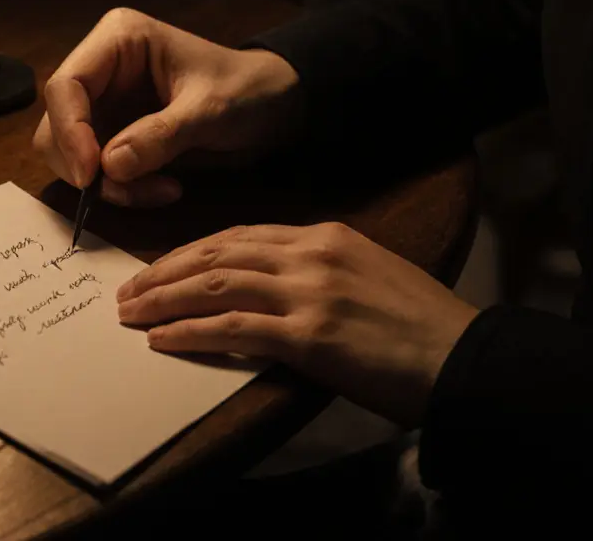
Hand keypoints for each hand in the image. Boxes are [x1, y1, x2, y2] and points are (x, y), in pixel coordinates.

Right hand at [33, 8, 299, 206]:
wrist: (276, 107)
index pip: (65, 86)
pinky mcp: (115, 137)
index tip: (91, 175)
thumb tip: (109, 167)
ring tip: (159, 191)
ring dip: (107, 184)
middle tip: (126, 192)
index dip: (70, 131)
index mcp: (118, 41)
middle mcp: (101, 71)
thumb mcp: (211, 109)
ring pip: (72, 154)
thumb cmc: (247, 90)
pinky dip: (123, 190)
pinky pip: (98, 172)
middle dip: (86, 166)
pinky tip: (165, 189)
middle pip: (58, 124)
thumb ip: (161, 134)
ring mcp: (106, 105)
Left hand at [115, 223, 479, 426]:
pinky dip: (190, 332)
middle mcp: (312, 254)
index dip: (192, 251)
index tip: (160, 266)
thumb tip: (267, 292)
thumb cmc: (419, 327)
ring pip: (216, 284)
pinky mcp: (310, 334)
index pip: (240, 235)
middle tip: (128, 289)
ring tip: (131, 313)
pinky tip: (162, 340)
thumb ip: (317, 274)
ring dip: (165, 299)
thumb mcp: (367, 277)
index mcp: (325, 236)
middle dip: (165, 270)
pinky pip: (233, 327)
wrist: (464, 357)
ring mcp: (310, 292)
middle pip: (218, 252)